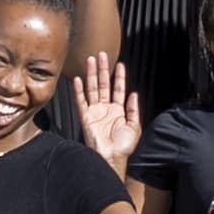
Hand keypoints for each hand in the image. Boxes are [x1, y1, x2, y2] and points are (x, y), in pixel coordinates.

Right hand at [71, 54, 142, 173]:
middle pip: (103, 84)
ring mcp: (95, 112)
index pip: (118, 89)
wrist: (111, 157)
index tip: (119, 64)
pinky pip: (81, 101)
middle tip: (102, 55)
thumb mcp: (134, 126)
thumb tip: (134, 94)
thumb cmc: (123, 147)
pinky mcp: (86, 117)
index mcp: (118, 111)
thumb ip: (134, 109)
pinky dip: (79, 90)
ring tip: (91, 60)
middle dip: (103, 69)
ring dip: (91, 74)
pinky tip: (78, 80)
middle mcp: (106, 109)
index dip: (119, 77)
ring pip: (92, 88)